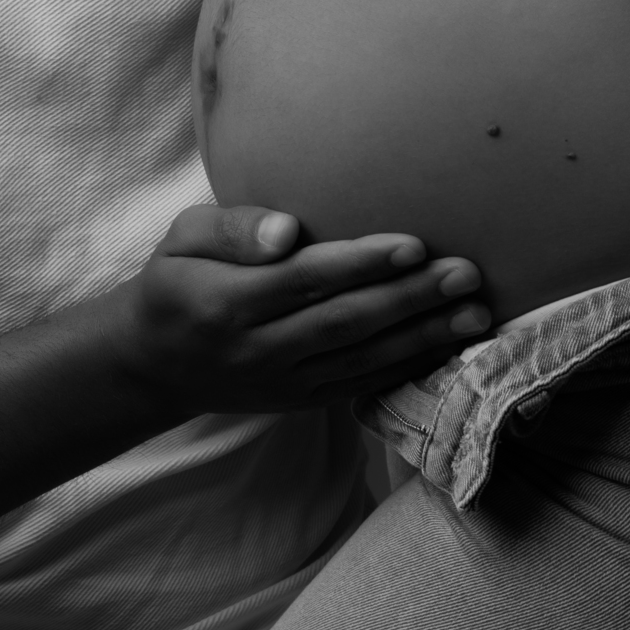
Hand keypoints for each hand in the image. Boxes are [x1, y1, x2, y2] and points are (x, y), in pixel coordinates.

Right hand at [115, 204, 487, 415]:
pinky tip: (447, 345)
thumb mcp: (182, 238)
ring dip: (423, 337)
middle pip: (344, 323)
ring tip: (475, 312)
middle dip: (410, 299)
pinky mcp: (303, 401)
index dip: (361, 264)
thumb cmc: (175, 281)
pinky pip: (362, 384)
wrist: (154, 364)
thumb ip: (232, 229)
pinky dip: (407, 366)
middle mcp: (259, 350)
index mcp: (227, 303)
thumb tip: (286, 232)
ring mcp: (284, 383)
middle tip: (465, 274)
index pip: (304, 281)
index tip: (413, 245)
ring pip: (362, 360)